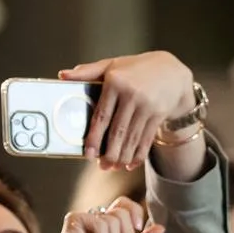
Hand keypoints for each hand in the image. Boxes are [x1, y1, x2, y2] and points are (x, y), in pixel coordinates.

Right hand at [47, 197, 165, 232]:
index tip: (138, 227)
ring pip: (113, 219)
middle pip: (122, 213)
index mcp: (111, 224)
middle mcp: (98, 218)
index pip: (125, 204)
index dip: (135, 211)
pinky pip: (100, 222)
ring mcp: (86, 218)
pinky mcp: (75, 220)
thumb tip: (160, 227)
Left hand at [58, 51, 194, 171]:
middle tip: (102, 167)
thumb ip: (88, 71)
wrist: (171, 71)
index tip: (88, 153)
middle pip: (118, 131)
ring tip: (114, 168)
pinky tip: (131, 164)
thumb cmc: (135, 69)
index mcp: (115, 83)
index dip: (94, 137)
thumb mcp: (112, 65)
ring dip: (123, 157)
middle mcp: (132, 95)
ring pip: (132, 138)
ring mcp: (147, 106)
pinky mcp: (159, 115)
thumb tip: (62, 75)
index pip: (102, 116)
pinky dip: (139, 154)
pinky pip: (147, 139)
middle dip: (110, 153)